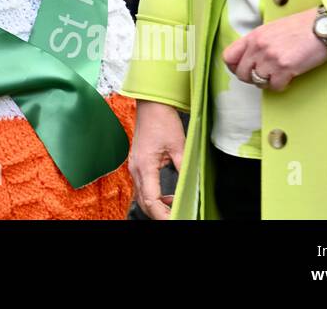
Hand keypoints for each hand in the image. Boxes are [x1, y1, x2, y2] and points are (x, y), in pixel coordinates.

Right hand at [130, 99, 183, 219]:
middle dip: (159, 214)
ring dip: (157, 206)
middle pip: (143, 202)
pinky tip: (168, 197)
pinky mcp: (137, 164)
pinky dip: (154, 196)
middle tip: (177, 218)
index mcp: (145, 166)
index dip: (162, 215)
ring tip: (175, 209)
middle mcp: (136, 169)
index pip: (151, 200)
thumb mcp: (179, 146)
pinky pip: (143, 187)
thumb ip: (184, 169)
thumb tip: (192, 187)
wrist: (151, 105)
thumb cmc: (163, 121)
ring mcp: (134, 166)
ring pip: (142, 196)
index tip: (175, 220)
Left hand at [222, 7, 326, 91]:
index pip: (228, 57)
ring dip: (267, 82)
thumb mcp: (272, 29)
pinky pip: (275, 86)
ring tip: (277, 76)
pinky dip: (281, 85)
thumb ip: (258, 42)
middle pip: (242, 74)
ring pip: (258, 82)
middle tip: (264, 76)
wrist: (322, 26)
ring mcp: (271, 57)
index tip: (243, 70)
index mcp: (253, 36)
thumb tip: (249, 58)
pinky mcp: (285, 68)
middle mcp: (258, 47)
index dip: (234, 67)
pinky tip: (288, 77)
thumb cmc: (301, 26)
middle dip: (252, 78)